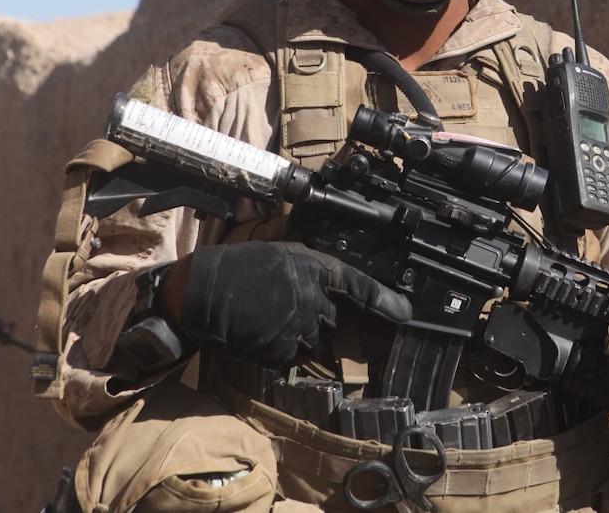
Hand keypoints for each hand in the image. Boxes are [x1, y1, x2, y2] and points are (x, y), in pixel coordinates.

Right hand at [170, 241, 411, 364]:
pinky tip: (264, 330)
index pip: (358, 286)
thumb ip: (313, 269)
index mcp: (313, 269)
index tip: (406, 312)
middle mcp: (311, 299)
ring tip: (271, 315)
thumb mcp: (283, 256)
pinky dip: (284, 345)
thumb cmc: (240, 268)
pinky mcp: (282, 349)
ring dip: (302, 331)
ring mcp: (297, 326)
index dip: (385, 301)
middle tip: (289, 303)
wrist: (202, 292)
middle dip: (320, 313)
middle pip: (336, 317)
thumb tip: (334, 283)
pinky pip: (295, 353)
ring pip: (316, 337)